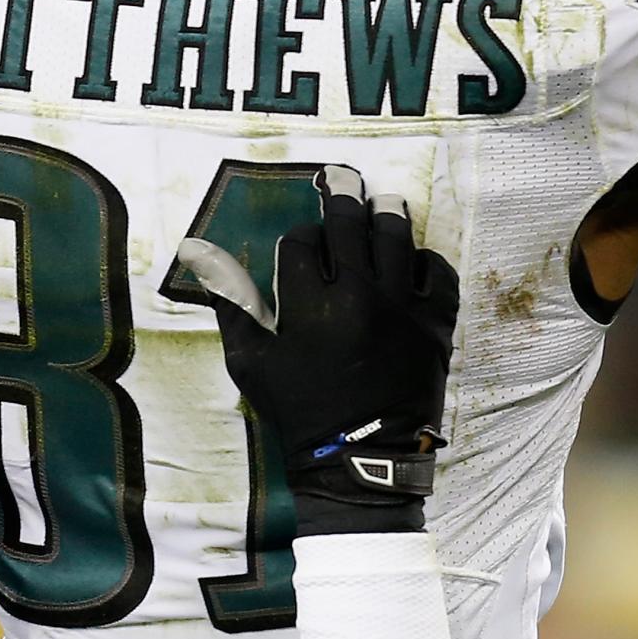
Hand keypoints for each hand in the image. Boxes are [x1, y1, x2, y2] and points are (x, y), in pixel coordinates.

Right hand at [172, 168, 457, 536]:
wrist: (361, 461)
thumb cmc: (299, 412)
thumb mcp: (251, 363)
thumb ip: (231, 302)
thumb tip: (200, 249)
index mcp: (309, 305)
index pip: (302, 242)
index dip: (300, 237)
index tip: (303, 245)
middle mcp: (359, 296)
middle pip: (350, 223)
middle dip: (342, 195)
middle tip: (341, 177)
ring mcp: (403, 308)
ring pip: (397, 236)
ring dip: (386, 214)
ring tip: (381, 204)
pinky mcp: (436, 324)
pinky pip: (437, 271)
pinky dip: (425, 259)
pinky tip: (412, 259)